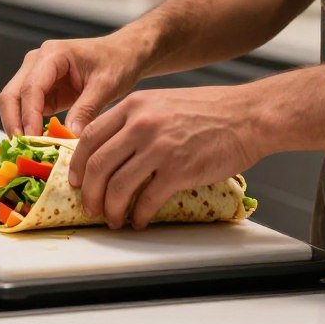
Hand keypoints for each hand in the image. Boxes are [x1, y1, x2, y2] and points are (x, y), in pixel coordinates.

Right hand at [0, 32, 149, 136]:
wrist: (123, 54)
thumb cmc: (117, 61)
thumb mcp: (106, 84)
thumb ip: (87, 109)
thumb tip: (70, 136)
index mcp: (52, 54)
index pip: (31, 87)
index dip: (29, 115)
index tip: (32, 139)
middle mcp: (37, 63)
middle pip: (11, 95)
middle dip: (14, 123)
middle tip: (23, 149)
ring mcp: (36, 77)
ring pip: (13, 104)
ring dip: (18, 127)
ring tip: (29, 150)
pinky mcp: (42, 92)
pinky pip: (27, 112)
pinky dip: (29, 128)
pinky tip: (38, 144)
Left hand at [67, 86, 264, 229]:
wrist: (248, 116)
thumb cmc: (210, 111)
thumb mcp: (161, 104)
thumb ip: (133, 121)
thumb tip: (110, 150)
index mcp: (133, 106)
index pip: (90, 137)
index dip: (77, 164)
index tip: (76, 181)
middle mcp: (141, 125)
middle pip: (98, 165)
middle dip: (90, 193)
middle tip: (91, 207)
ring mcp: (159, 147)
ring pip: (118, 186)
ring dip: (112, 209)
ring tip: (114, 219)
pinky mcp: (179, 170)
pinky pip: (147, 200)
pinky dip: (139, 215)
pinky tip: (140, 220)